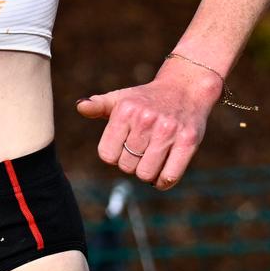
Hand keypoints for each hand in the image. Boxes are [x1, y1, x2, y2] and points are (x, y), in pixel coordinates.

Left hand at [76, 58, 220, 188]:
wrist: (185, 88)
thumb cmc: (146, 99)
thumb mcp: (120, 98)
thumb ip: (97, 105)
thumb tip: (80, 107)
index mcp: (125, 111)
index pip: (107, 154)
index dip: (113, 156)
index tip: (122, 148)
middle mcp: (146, 120)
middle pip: (126, 166)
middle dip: (131, 164)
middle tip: (140, 153)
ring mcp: (168, 131)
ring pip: (146, 174)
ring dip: (147, 174)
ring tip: (150, 161)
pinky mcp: (189, 141)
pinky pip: (170, 176)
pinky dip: (163, 182)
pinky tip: (162, 175)